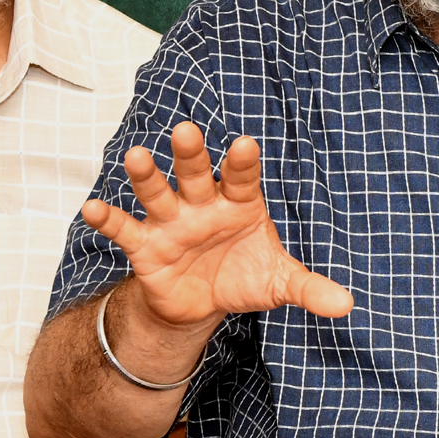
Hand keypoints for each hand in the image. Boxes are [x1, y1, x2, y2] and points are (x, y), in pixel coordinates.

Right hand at [80, 123, 354, 332]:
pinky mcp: (145, 246)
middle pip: (195, 174)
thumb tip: (347, 307)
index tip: (245, 145)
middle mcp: (202, 205)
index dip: (242, 163)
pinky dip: (108, 219)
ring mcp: (171, 223)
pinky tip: (91, 208)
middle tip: (186, 130)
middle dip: (191, 155)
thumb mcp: (279, 284)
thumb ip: (309, 288)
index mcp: (239, 204)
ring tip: (136, 156)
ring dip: (147, 176)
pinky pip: (124, 229)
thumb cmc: (243, 276)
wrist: (202, 303)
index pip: (241, 178)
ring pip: (157, 193)